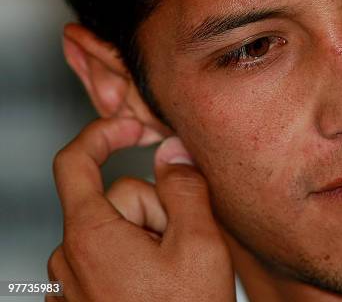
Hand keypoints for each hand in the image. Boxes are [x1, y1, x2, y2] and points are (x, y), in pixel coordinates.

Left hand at [47, 118, 234, 300]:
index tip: (133, 128)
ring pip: (117, 231)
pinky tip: (158, 288)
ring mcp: (71, 284)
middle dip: (156, 211)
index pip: (74, 161)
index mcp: (90, 237)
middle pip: (117, 200)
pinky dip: (135, 262)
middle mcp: (69, 259)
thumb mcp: (200, 246)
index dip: (105, 133)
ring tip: (174, 276)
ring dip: (149, 240)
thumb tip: (173, 152)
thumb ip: (186, 188)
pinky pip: (108, 259)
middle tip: (183, 248)